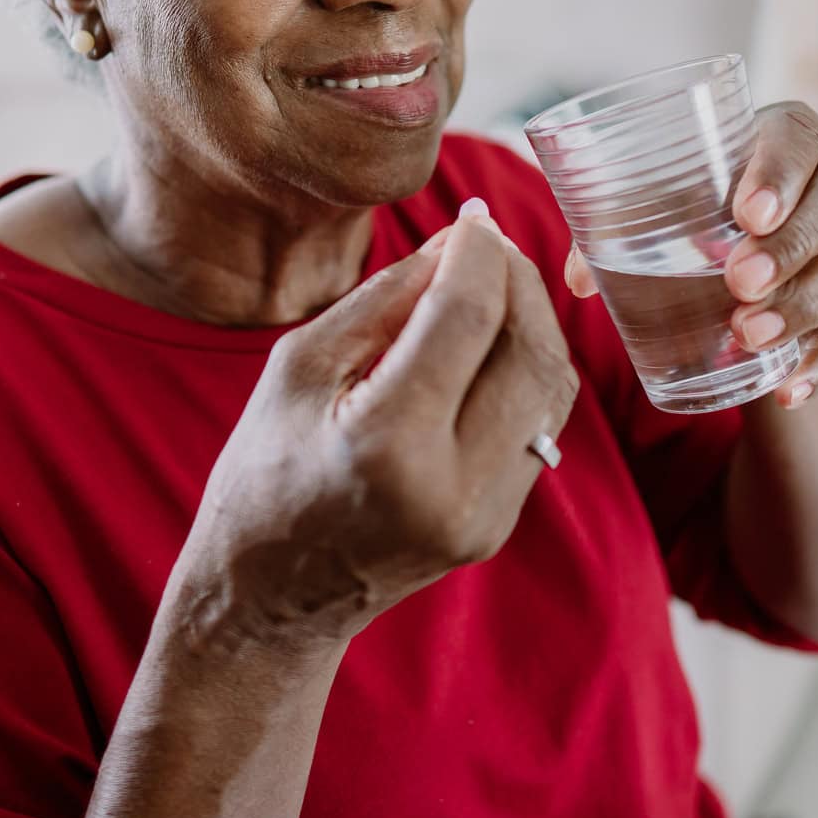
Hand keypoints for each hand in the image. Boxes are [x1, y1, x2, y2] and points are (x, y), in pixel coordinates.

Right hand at [174, 209, 579, 653]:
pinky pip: (539, 424)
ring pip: (550, 387)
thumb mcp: (301, 367)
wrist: (270, 599)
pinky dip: (524, 369)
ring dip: (533, 321)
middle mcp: (451, 486)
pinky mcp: (500, 524)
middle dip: (519, 279)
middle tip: (489, 244)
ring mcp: (485, 514)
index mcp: (388, 443)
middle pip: (530, 349)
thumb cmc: (266, 470)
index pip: (467, 316)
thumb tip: (460, 240)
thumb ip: (387, 299)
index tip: (471, 218)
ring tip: (491, 285)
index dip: (479, 253)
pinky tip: (489, 344)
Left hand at [562, 102, 817, 410]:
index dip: (779, 174)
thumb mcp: (667, 204)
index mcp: (793, 131)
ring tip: (750, 337)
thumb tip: (577, 278)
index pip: (798, 140)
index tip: (746, 214)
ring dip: (806, 306)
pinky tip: (791, 387)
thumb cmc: (705, 208)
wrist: (762, 245)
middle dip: (791, 247)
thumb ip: (618, 227)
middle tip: (740, 285)